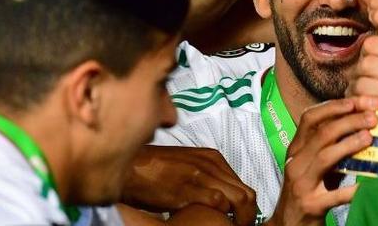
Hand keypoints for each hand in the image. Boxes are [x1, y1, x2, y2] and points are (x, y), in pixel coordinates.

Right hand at [120, 145, 256, 225]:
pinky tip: (215, 224)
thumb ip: (206, 177)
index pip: (243, 185)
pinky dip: (222, 217)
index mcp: (213, 158)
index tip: (242, 219)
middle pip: (247, 193)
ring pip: (239, 199)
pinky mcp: (188, 190)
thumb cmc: (153, 169)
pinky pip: (218, 203)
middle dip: (249, 215)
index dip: (246, 206)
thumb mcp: (187, 165)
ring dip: (240, 219)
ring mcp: (201, 176)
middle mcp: (211, 165)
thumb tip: (221, 199)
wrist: (128, 167)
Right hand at [267, 97, 377, 225]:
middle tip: (372, 116)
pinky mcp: (311, 205)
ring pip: (325, 157)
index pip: (309, 118)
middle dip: (349, 121)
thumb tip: (363, 125)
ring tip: (369, 137)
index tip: (356, 101)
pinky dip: (351, 189)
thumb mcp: (314, 163)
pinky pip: (334, 195)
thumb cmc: (308, 189)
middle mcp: (296, 162)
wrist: (288, 224)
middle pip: (322, 133)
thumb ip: (331, 146)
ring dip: (349, 144)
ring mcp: (301, 184)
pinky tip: (367, 184)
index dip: (333, 106)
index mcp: (296, 149)